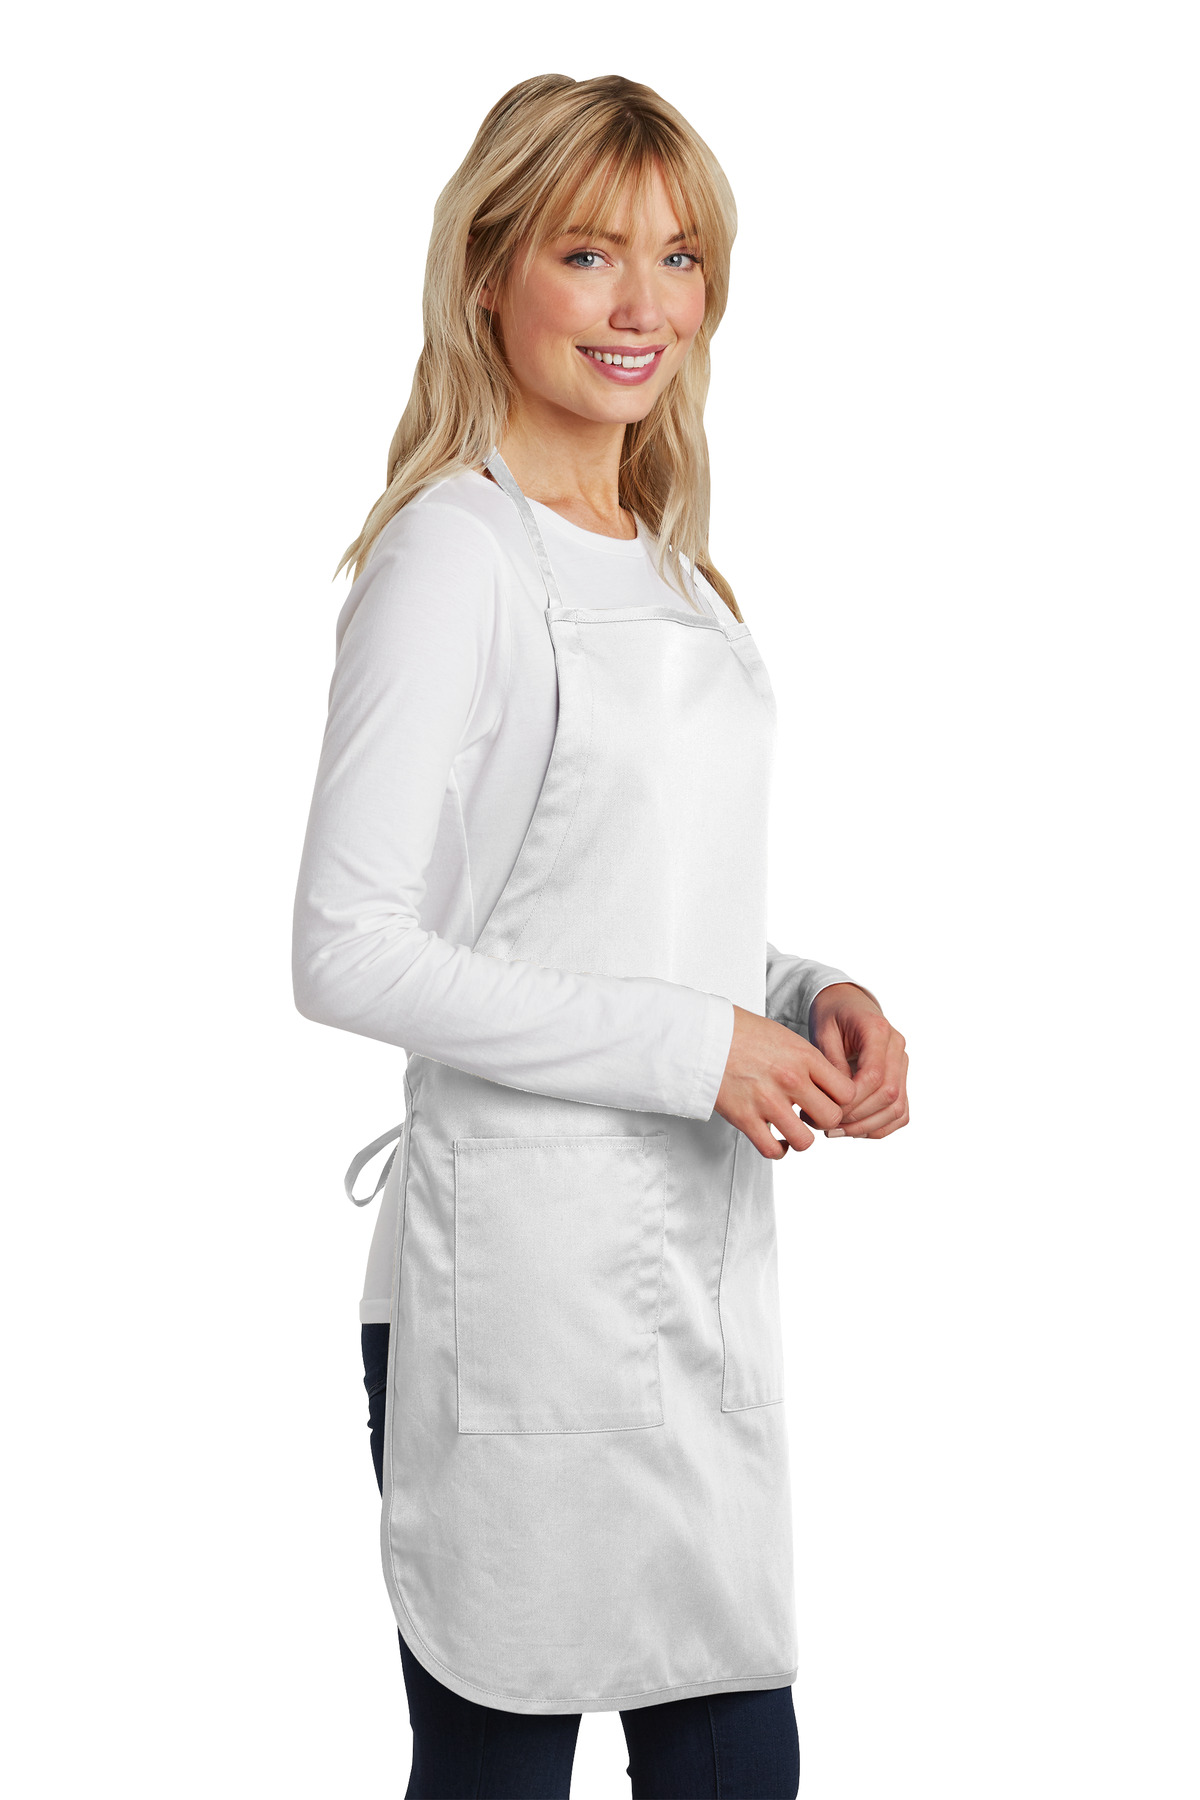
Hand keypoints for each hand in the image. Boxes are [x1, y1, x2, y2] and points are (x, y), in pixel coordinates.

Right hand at [714, 1005, 857, 1158]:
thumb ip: (809, 1062)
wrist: (703, 1035)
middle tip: (810, 1116)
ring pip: (805, 1141)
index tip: (829, 1100)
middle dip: (823, 1120)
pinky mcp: (744, 1118)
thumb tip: (827, 1085)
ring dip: (800, 1138)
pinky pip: (772, 1150)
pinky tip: (774, 1139)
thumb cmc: (742, 1033)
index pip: (846, 1092)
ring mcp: (767, 1100)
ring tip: (792, 1129)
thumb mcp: (785, 1037)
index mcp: (803, 1056)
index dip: (841, 1100)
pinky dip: (777, 1150)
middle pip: (831, 1118)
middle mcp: (790, 1079)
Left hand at [809, 984, 908, 1138]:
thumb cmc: (832, 1015)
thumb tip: (837, 1098)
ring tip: (837, 1131)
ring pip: (898, 1108)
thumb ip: (831, 1063)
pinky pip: (900, 1111)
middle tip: (827, 1126)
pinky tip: (854, 1129)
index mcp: (878, 1030)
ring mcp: (902, 1064)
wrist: (847, 1004)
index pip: (874, 1075)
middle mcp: (897, 1047)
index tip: (828, 1110)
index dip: (853, 1099)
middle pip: (889, 1095)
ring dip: (867, 1126)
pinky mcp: (901, 1078)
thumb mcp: (822, 1032)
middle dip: (857, 1117)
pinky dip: (879, 1126)